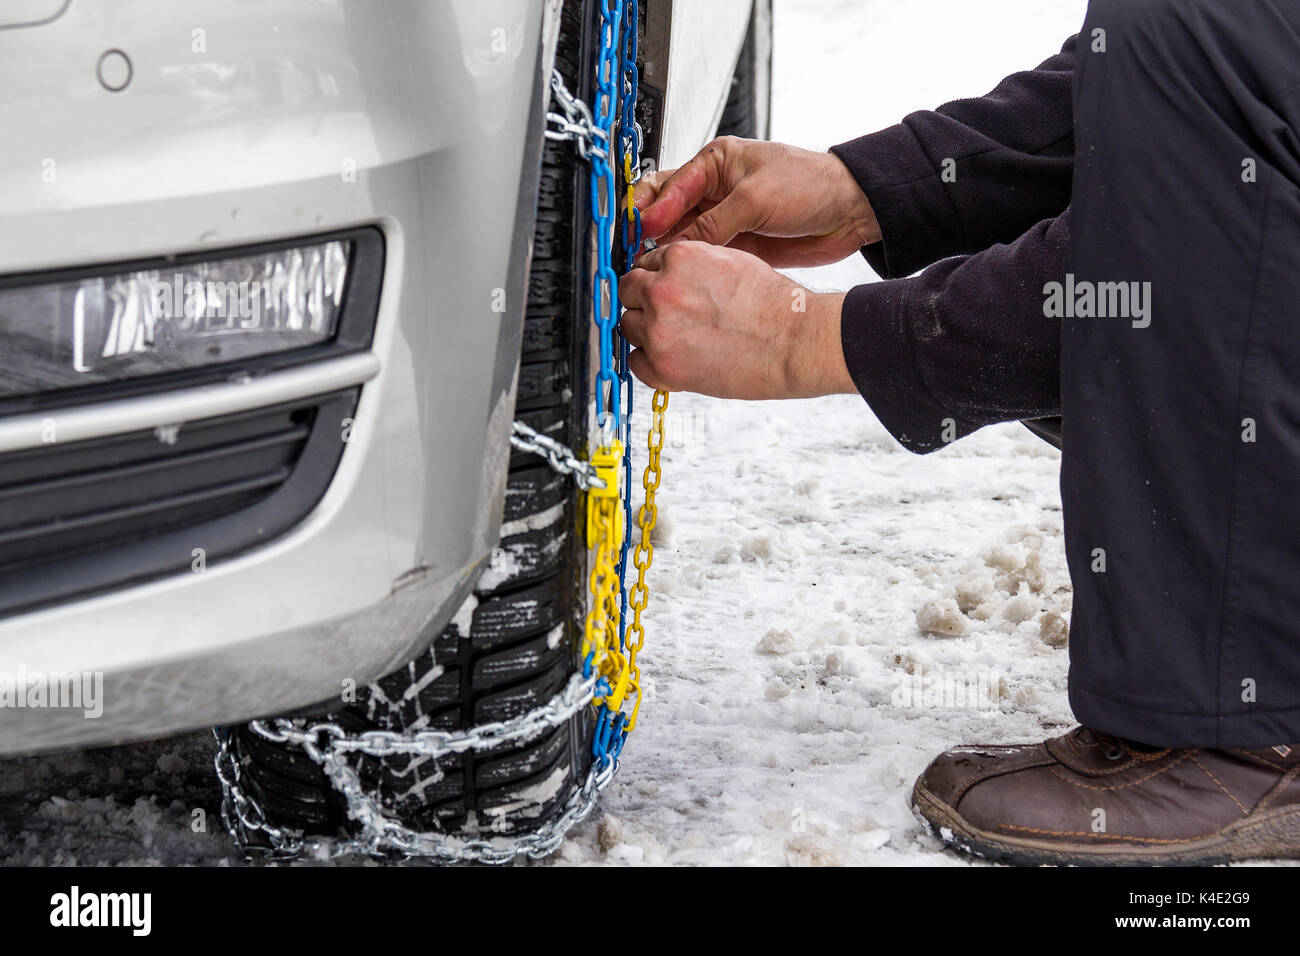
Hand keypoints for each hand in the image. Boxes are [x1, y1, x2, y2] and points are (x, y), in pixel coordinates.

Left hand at [618, 240, 854, 399]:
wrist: (793, 342)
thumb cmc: (772, 304)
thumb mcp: (729, 260)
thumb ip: (691, 265)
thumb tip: (667, 272)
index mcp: (679, 259)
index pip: (644, 264)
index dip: (657, 278)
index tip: (667, 291)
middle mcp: (662, 291)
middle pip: (628, 292)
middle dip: (644, 301)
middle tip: (669, 314)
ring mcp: (659, 331)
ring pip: (628, 326)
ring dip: (646, 331)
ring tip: (679, 338)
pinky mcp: (663, 367)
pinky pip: (635, 362)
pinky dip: (650, 362)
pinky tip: (675, 358)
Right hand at [632, 137, 879, 268]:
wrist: (849, 212)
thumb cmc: (810, 186)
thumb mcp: (754, 200)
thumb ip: (712, 224)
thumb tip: (674, 244)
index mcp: (716, 162)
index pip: (669, 184)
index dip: (650, 208)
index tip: (638, 230)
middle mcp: (715, 190)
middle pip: (668, 210)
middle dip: (649, 230)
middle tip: (633, 251)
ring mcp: (724, 219)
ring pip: (682, 236)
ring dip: (666, 251)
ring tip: (650, 268)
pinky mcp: (736, 245)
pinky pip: (704, 255)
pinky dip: (689, 265)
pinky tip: (677, 275)